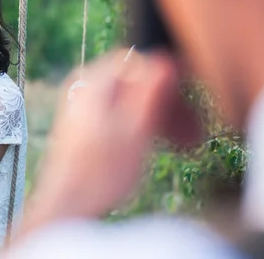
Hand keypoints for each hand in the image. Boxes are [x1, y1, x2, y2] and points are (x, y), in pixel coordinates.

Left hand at [23, 49, 200, 228]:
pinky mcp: (85, 125)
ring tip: (187, 146)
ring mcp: (83, 106)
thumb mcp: (135, 128)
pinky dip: (143, 127)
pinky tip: (163, 147)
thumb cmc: (100, 171)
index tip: (192, 98)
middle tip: (195, 132)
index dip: (169, 79)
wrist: (67, 205)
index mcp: (93, 81)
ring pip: (132, 101)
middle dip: (169, 105)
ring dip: (161, 118)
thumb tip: (165, 58)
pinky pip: (121, 116)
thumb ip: (151, 90)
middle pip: (137, 83)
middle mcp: (85, 87)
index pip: (139, 62)